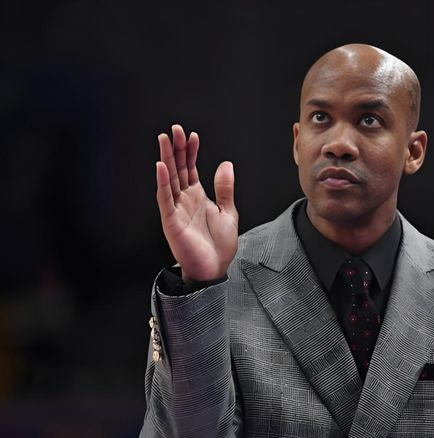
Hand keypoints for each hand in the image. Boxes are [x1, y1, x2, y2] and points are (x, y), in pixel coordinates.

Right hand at [156, 124, 237, 281]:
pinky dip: (163, 182)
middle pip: (177, 169)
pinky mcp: (171, 221)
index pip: (190, 168)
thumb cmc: (220, 245)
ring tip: (164, 140)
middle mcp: (184, 200)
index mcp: (197, 196)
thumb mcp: (228, 211)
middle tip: (175, 129)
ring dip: (166, 159)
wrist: (215, 268)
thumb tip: (225, 164)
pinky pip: (165, 198)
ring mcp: (176, 209)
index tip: (192, 135)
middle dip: (176, 149)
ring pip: (169, 179)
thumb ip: (225, 188)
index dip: (190, 151)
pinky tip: (161, 166)